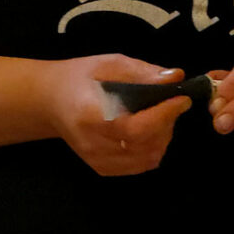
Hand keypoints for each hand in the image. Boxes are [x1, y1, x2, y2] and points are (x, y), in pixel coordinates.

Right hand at [42, 53, 189, 177]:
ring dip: (162, 138)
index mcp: (91, 115)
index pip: (135, 127)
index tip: (181, 99)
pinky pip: (139, 166)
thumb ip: (143, 72)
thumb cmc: (82, 78)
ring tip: (160, 118)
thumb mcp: (110, 64)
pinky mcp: (102, 169)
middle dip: (167, 124)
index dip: (164, 116)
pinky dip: (152, 150)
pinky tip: (149, 133)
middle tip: (171, 105)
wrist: (52, 101)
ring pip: (147, 159)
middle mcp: (93, 144)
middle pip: (145, 145)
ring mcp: (97, 160)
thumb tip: (177, 77)